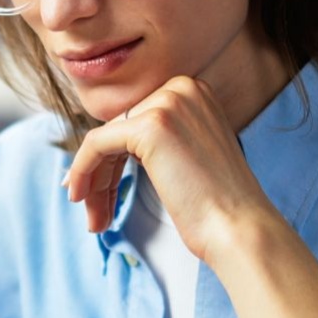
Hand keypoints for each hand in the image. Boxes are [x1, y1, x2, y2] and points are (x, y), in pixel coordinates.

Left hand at [64, 75, 272, 262]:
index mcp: (193, 92)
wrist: (239, 229)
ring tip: (94, 221)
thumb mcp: (187, 156)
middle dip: (101, 175)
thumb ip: (157, 142)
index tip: (98, 191)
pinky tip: (79, 198)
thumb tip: (105, 148)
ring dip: (93, 182)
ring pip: (104, 140)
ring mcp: (167, 103)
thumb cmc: (217, 207)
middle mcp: (182, 88)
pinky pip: (96, 144)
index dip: (111, 160)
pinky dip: (81, 170)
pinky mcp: (150, 125)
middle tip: (95, 214)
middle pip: (117, 131)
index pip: (133, 122)